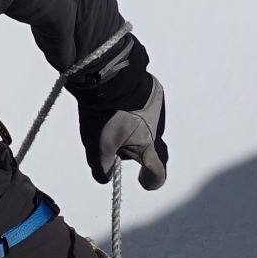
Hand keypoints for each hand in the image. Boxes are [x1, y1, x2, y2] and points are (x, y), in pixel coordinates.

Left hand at [71, 38, 167, 188]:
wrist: (110, 75)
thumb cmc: (106, 114)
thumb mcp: (98, 145)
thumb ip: (101, 167)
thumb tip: (105, 177)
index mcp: (147, 145)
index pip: (158, 171)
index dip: (153, 180)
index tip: (143, 182)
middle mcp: (158, 129)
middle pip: (148, 147)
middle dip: (134, 150)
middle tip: (115, 145)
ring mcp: (158, 109)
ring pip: (146, 126)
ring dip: (132, 127)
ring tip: (109, 117)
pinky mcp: (155, 92)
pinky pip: (146, 107)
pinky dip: (134, 110)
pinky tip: (118, 103)